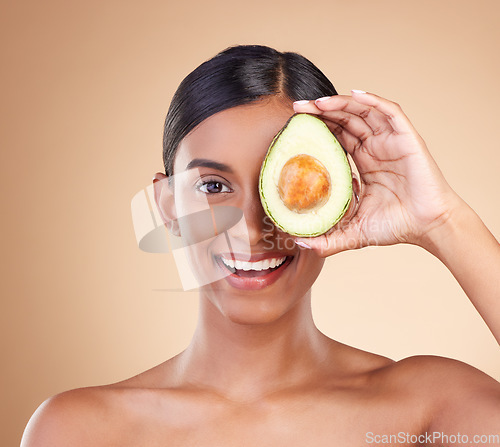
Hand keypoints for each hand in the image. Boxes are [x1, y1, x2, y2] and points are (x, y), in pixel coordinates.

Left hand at [292, 90, 459, 256]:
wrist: (428, 227)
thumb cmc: (396, 226)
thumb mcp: (353, 233)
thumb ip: (327, 240)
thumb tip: (299, 244)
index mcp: (363, 162)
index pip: (336, 137)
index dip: (318, 128)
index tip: (295, 127)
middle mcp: (375, 148)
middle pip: (345, 120)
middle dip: (322, 112)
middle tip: (298, 109)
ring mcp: (390, 141)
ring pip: (363, 112)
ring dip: (340, 104)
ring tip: (317, 103)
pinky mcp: (406, 138)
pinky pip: (390, 112)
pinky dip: (373, 100)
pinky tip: (354, 94)